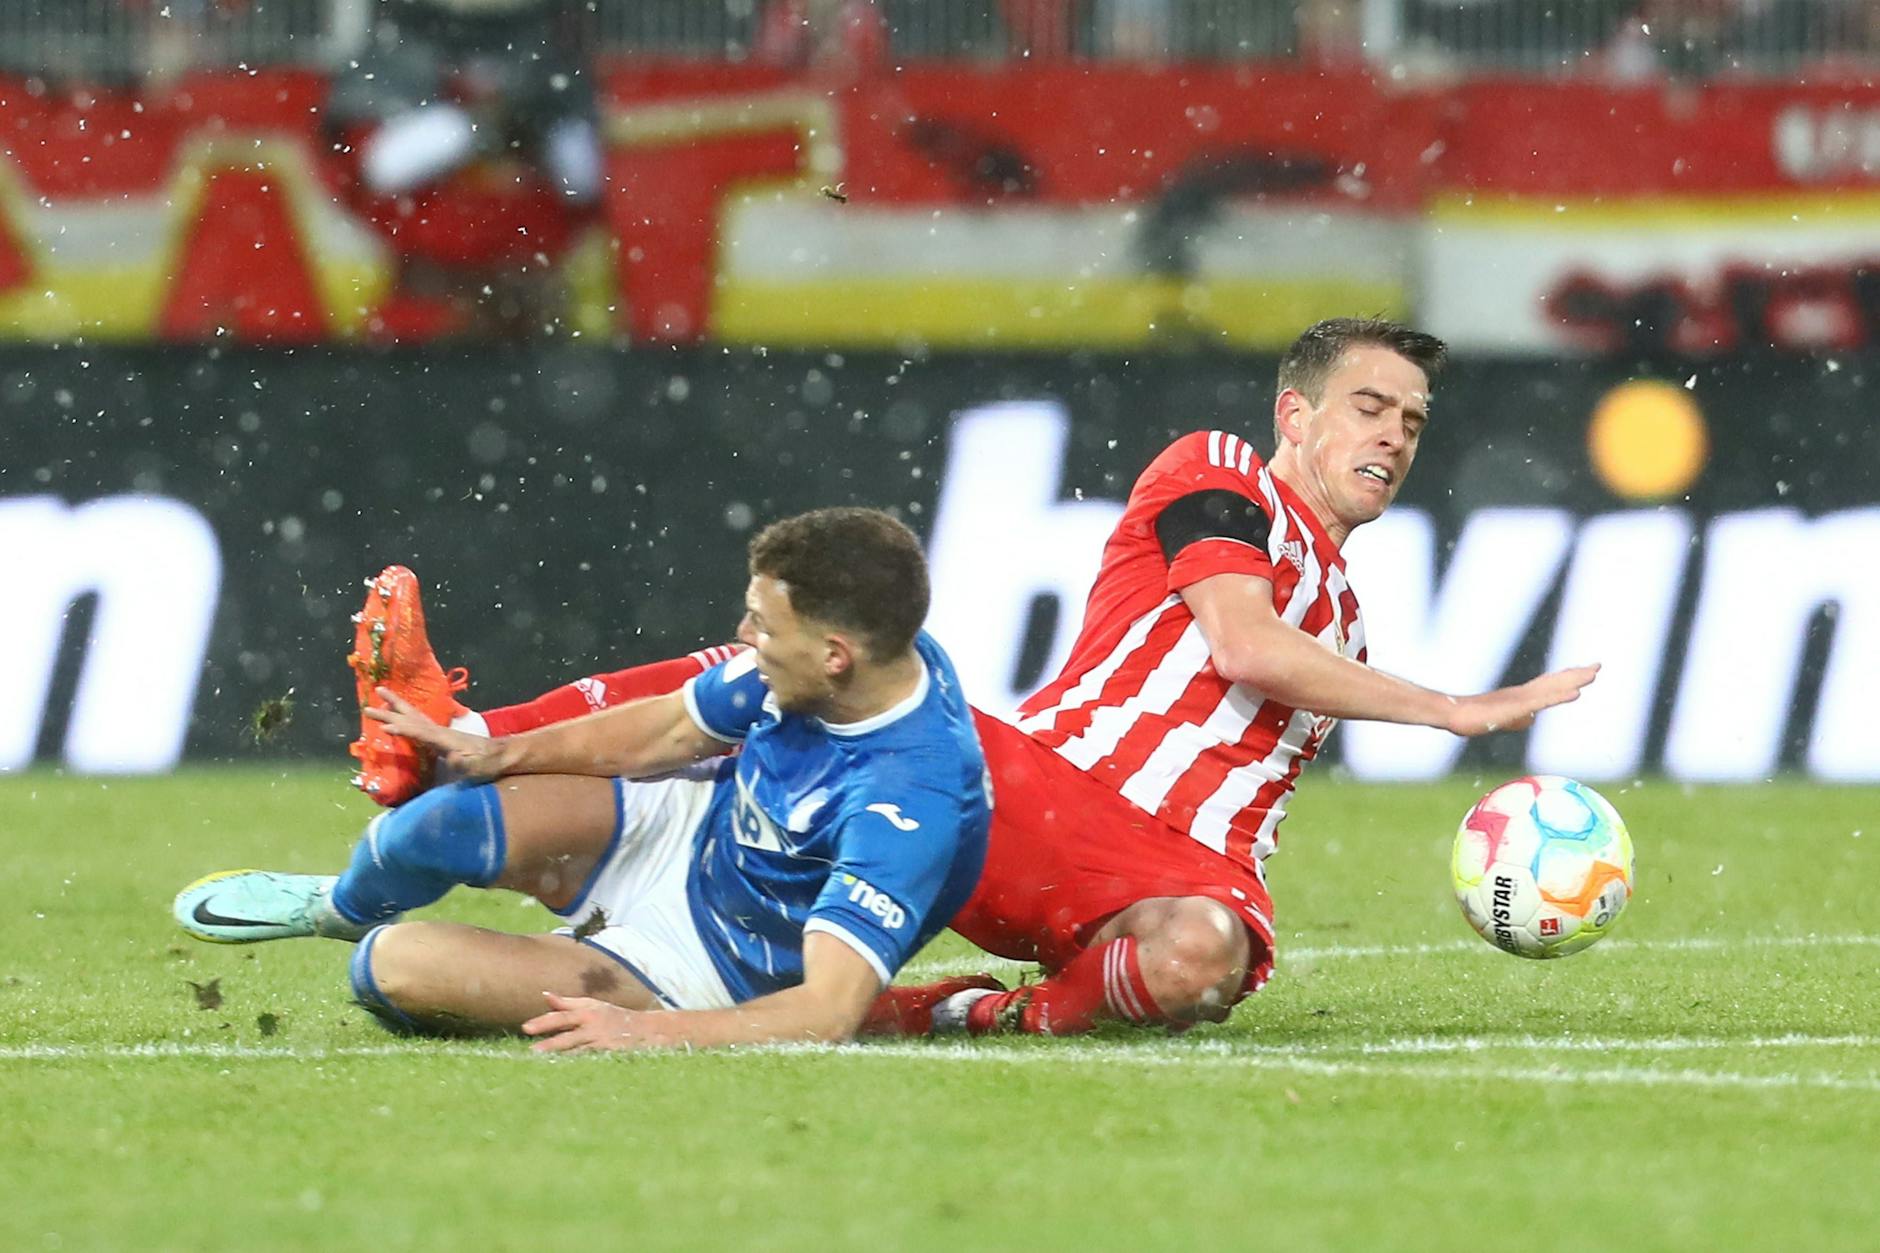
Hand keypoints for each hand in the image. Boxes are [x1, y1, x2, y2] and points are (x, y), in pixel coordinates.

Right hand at [364, 687, 509, 780]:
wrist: (502, 755)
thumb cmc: (489, 763)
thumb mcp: (477, 767)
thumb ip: (464, 763)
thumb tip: (452, 758)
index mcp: (444, 739)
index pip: (420, 732)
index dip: (403, 729)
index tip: (385, 726)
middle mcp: (439, 731)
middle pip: (411, 718)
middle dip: (390, 712)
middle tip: (368, 705)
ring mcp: (440, 732)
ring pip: (414, 716)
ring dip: (397, 706)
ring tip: (380, 694)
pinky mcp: (442, 737)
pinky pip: (418, 723)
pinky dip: (406, 716)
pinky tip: (400, 715)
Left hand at [522, 993, 678, 1052]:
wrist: (647, 1030)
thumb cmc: (614, 1017)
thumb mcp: (592, 1006)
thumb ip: (568, 1003)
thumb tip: (545, 996)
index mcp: (587, 1013)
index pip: (562, 1017)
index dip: (544, 1022)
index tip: (526, 1028)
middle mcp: (593, 1027)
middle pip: (568, 1037)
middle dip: (549, 1044)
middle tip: (531, 1051)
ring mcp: (602, 1043)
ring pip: (577, 1052)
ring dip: (560, 1058)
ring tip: (542, 1064)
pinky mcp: (610, 1056)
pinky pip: (590, 1062)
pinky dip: (578, 1066)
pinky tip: (564, 1073)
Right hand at [1445, 663, 1599, 736]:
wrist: (1454, 714)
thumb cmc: (1471, 717)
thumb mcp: (1501, 720)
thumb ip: (1517, 719)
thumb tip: (1531, 719)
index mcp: (1521, 697)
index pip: (1549, 685)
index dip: (1568, 678)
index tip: (1586, 672)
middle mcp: (1524, 694)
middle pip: (1554, 682)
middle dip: (1577, 674)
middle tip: (1598, 666)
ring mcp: (1521, 699)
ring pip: (1552, 688)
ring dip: (1573, 680)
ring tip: (1593, 673)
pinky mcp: (1517, 706)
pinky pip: (1544, 700)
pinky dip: (1561, 695)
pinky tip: (1576, 693)